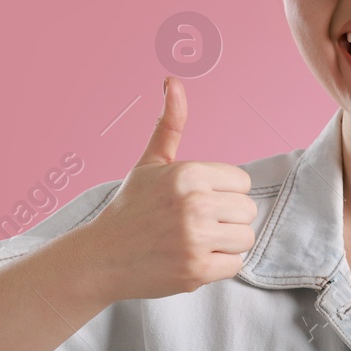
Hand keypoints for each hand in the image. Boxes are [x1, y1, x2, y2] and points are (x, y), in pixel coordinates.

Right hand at [71, 76, 256, 303]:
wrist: (102, 257)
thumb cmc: (131, 208)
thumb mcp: (150, 163)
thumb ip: (169, 124)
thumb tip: (173, 81)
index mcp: (188, 173)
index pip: (242, 182)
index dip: (223, 193)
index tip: (197, 201)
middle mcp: (194, 203)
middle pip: (248, 210)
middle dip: (226, 219)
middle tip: (195, 224)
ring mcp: (196, 238)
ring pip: (245, 237)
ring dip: (225, 243)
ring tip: (195, 241)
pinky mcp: (197, 270)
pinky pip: (235, 264)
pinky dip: (218, 265)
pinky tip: (192, 259)